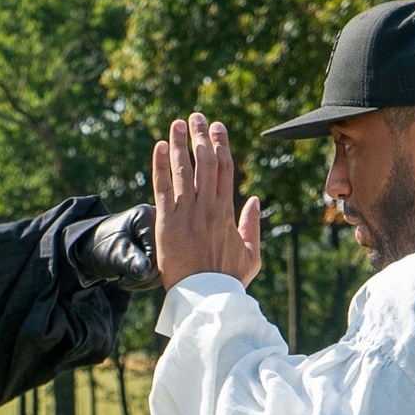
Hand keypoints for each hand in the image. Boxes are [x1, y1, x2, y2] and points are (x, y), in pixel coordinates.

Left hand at [75, 205, 160, 289]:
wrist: (96, 250)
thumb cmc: (102, 246)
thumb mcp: (113, 253)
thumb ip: (129, 261)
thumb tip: (145, 271)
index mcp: (147, 215)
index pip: (157, 249)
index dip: (143, 268)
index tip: (123, 278)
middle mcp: (161, 224)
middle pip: (165, 258)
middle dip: (144, 276)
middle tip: (123, 280)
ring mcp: (164, 238)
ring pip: (166, 269)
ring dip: (146, 280)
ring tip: (127, 279)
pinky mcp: (164, 250)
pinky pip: (164, 272)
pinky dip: (149, 280)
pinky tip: (134, 279)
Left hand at [151, 113, 262, 290]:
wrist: (207, 297)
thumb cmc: (229, 280)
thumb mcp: (251, 255)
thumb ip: (252, 226)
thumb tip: (253, 200)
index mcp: (227, 211)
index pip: (224, 169)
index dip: (221, 145)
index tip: (218, 127)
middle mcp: (208, 206)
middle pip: (206, 161)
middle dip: (201, 136)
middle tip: (196, 117)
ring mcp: (188, 213)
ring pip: (184, 169)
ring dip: (181, 143)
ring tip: (177, 124)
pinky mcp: (168, 221)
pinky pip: (163, 187)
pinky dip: (162, 165)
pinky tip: (161, 146)